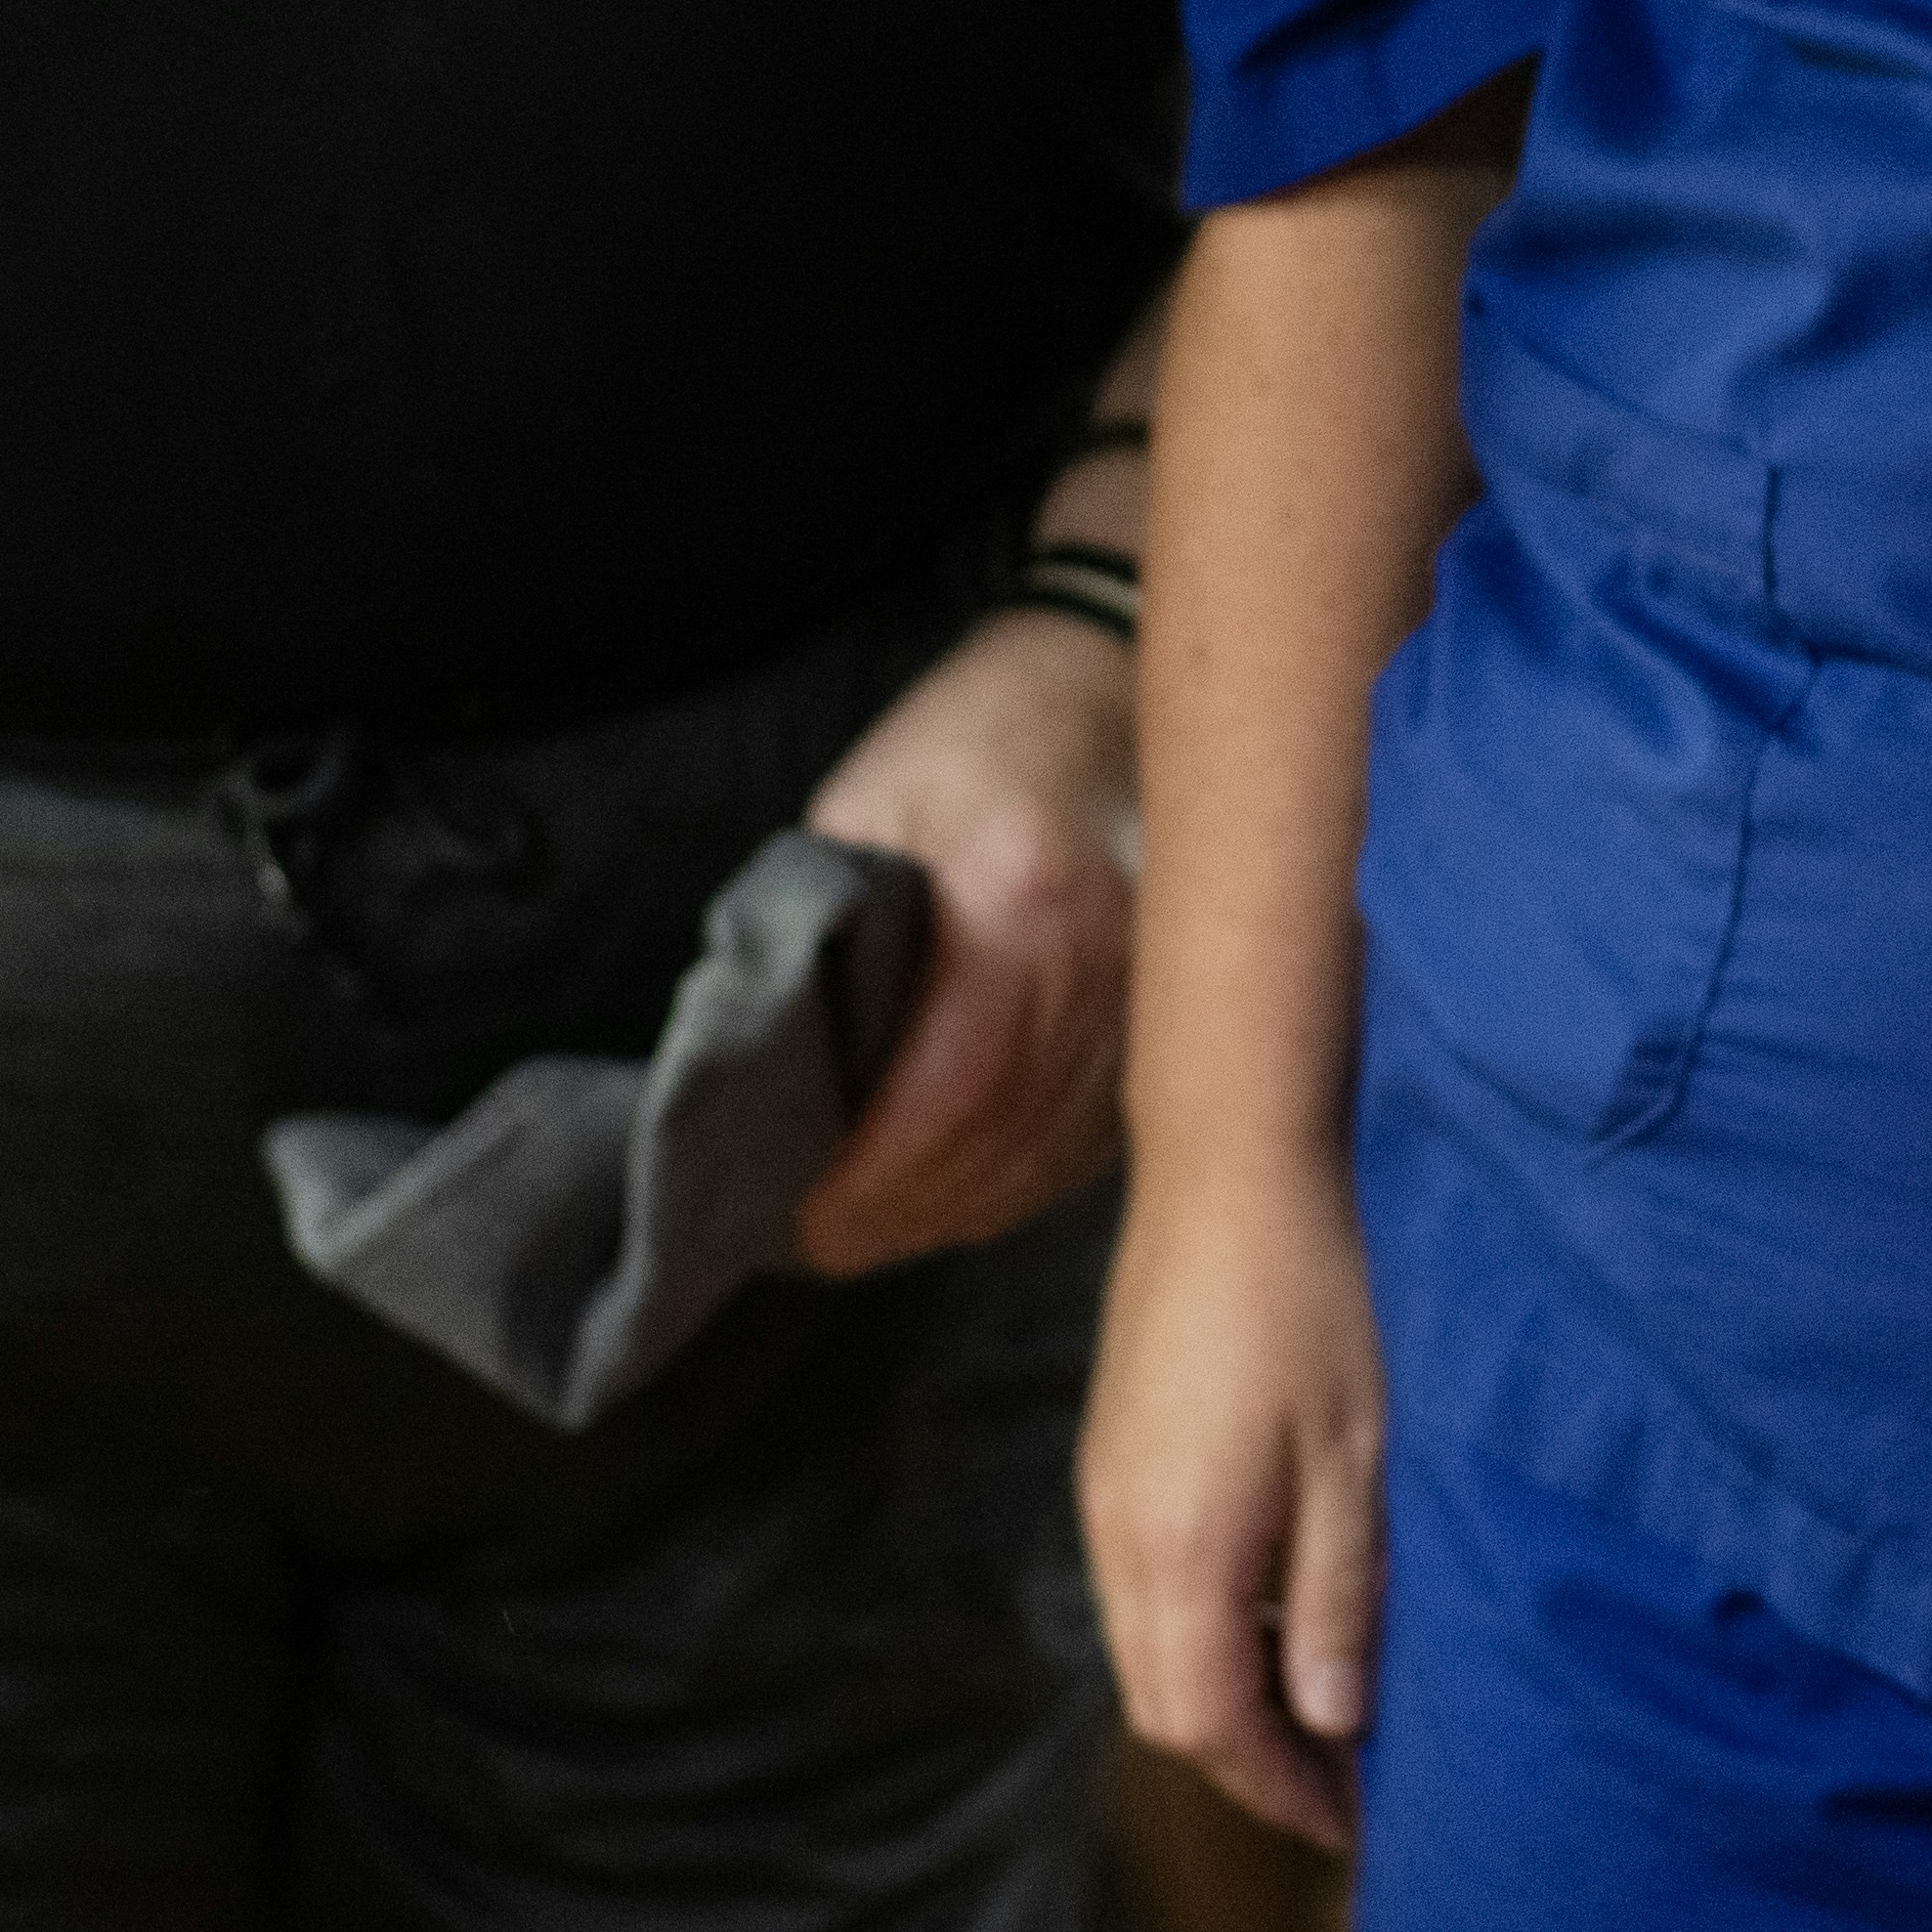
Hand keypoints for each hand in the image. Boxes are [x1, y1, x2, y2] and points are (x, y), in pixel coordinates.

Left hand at [786, 605, 1138, 1274]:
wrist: (1110, 694)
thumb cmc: (977, 736)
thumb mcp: (874, 797)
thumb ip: (826, 925)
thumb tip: (771, 1065)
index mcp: (1026, 896)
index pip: (956, 1086)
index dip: (873, 1175)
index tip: (799, 1213)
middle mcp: (1111, 968)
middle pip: (999, 1146)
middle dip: (891, 1215)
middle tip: (804, 1237)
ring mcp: (1150, 1013)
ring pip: (1042, 1165)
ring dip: (939, 1214)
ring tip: (853, 1228)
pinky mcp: (1160, 1040)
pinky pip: (1077, 1152)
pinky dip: (999, 1189)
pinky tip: (938, 1193)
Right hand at [1081, 1156, 1386, 1848]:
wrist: (1227, 1172)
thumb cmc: (1313, 1305)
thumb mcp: (1357, 1461)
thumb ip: (1337, 1600)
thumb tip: (1334, 1726)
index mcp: (1183, 1550)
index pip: (1214, 1727)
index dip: (1283, 1790)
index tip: (1356, 1825)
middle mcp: (1122, 1539)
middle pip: (1167, 1708)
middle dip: (1252, 1764)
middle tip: (1347, 1788)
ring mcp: (1105, 1498)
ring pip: (1147, 1655)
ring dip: (1227, 1703)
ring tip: (1324, 1712)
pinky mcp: (1111, 1463)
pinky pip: (1142, 1594)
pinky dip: (1205, 1637)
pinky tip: (1278, 1615)